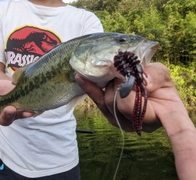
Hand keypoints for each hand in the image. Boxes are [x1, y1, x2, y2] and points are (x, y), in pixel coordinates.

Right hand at [0, 79, 33, 148]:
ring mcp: (17, 112)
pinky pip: (28, 111)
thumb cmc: (0, 89)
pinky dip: (30, 110)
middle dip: (7, 115)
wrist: (12, 84)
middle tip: (10, 108)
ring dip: (22, 114)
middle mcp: (6, 115)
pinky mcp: (27, 108)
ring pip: (18, 116)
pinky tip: (32, 110)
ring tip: (26, 110)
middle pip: (5, 120)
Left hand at [76, 62, 195, 179]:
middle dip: (122, 84)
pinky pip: (98, 101)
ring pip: (109, 101)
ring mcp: (124, 123)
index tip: (189, 177)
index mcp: (167, 115)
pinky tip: (81, 78)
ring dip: (110, 84)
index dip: (186, 155)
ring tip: (117, 77)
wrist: (142, 85)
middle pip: (126, 105)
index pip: (180, 134)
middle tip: (125, 74)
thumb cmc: (156, 82)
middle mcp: (144, 124)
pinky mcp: (109, 117)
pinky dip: (90, 88)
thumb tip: (141, 80)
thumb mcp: (161, 74)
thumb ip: (154, 75)